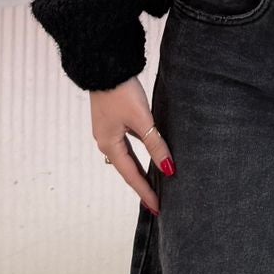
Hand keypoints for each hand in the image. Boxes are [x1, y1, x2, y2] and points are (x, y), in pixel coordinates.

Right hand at [89, 76, 173, 214]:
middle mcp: (106, 141)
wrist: (104, 65)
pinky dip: (141, 153)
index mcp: (109, 144)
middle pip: (128, 169)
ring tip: (156, 183)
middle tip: (156, 203)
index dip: (145, 192)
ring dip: (142, 170)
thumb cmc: (120, 92)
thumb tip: (169, 169)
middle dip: (142, 185)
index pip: (131, 175)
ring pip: (129, 156)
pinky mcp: (115, 119)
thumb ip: (155, 144)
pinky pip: (130, 143)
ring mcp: (109, 130)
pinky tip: (152, 154)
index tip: (157, 208)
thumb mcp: (141, 119)